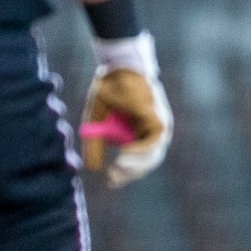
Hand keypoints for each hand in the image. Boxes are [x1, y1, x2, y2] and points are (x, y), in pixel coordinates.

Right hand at [81, 32, 171, 187]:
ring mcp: (158, 126)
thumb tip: (92, 169)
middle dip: (128, 173)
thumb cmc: (109, 90)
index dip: (125, 174)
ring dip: (134, 166)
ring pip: (152, 156)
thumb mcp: (97, 120)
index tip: (110, 182)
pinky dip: (140, 151)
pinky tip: (123, 155)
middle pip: (146, 163)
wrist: (117, 68)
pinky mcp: (159, 120)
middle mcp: (152, 131)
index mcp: (140, 132)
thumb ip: (94, 143)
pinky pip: (153, 143)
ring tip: (117, 169)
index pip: (138, 161)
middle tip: (112, 179)